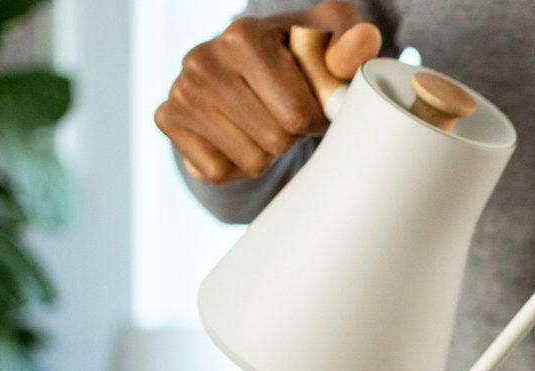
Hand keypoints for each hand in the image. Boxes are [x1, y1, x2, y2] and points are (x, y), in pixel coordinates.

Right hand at [154, 1, 381, 182]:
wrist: (248, 70)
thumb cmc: (299, 56)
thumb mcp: (331, 43)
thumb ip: (352, 44)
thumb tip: (366, 39)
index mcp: (243, 35)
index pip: (296, 114)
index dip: (314, 118)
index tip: (310, 102)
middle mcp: (202, 60)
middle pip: (275, 140)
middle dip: (291, 135)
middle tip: (286, 115)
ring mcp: (181, 91)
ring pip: (251, 160)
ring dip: (266, 151)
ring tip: (263, 121)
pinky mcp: (168, 120)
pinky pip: (219, 171)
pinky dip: (236, 164)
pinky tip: (238, 135)